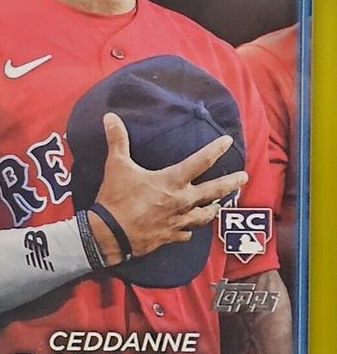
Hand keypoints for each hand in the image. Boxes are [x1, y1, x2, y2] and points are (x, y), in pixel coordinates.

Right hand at [88, 112, 247, 265]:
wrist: (111, 234)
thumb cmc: (117, 198)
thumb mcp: (117, 165)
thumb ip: (117, 140)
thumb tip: (110, 117)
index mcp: (172, 181)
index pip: (201, 161)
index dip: (216, 149)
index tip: (228, 141)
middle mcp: (182, 201)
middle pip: (214, 191)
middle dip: (230, 183)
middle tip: (244, 178)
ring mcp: (178, 221)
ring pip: (204, 215)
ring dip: (212, 208)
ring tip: (219, 205)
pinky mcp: (169, 237)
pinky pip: (185, 233)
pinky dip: (188, 230)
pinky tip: (188, 230)